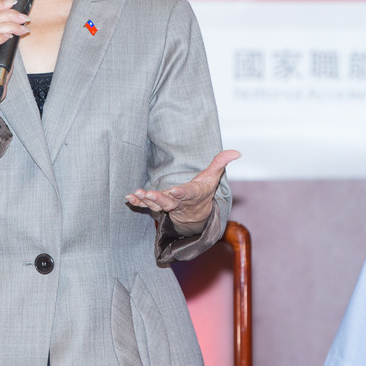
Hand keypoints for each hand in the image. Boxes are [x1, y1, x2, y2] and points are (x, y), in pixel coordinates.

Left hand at [125, 149, 239, 234]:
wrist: (196, 212)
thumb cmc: (203, 190)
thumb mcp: (213, 176)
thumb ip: (221, 162)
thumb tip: (237, 152)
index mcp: (193, 194)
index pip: (188, 193)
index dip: (182, 193)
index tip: (175, 191)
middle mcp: (180, 202)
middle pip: (168, 202)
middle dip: (158, 199)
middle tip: (148, 194)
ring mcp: (168, 206)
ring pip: (156, 206)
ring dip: (145, 201)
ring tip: (136, 193)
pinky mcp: (159, 206)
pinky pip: (147, 207)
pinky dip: (137, 203)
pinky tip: (128, 197)